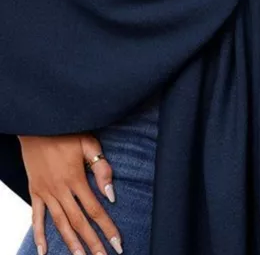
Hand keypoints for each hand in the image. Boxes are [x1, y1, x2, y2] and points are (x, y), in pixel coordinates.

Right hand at [18, 133, 122, 254]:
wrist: (38, 124)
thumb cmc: (67, 131)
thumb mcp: (88, 143)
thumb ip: (101, 168)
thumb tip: (111, 195)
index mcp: (76, 178)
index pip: (95, 209)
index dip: (107, 228)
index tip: (117, 243)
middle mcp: (60, 189)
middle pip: (79, 222)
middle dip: (92, 242)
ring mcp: (46, 192)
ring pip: (60, 223)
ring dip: (71, 243)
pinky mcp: (34, 191)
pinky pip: (36, 216)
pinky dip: (39, 234)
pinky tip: (43, 250)